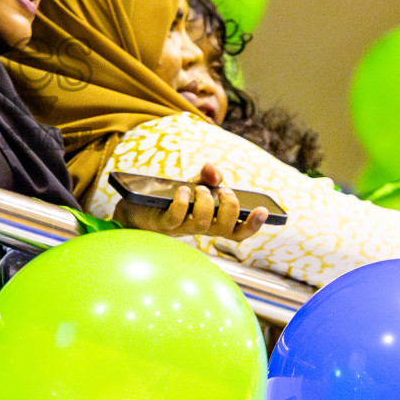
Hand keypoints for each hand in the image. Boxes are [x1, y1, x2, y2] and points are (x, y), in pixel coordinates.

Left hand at [112, 164, 266, 241]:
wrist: (135, 210)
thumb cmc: (169, 200)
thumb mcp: (192, 186)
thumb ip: (206, 179)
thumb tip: (213, 169)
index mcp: (212, 221)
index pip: (238, 230)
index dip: (253, 224)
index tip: (263, 211)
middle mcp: (200, 228)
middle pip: (226, 228)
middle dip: (230, 207)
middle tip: (222, 191)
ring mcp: (182, 228)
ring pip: (203, 222)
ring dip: (205, 201)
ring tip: (197, 188)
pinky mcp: (163, 224)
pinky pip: (176, 217)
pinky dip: (182, 202)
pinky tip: (182, 191)